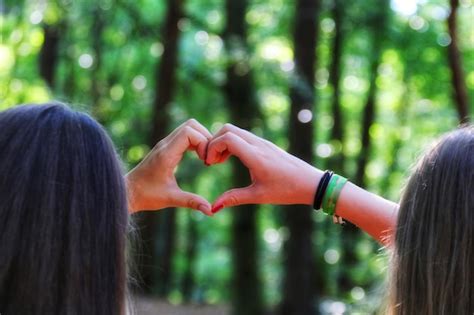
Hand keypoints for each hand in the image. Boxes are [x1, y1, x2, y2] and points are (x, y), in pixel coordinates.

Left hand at [126, 119, 212, 214]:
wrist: (128, 192)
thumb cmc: (146, 196)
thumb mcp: (170, 199)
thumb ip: (191, 202)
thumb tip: (211, 210)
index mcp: (167, 154)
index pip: (190, 132)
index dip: (203, 143)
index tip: (206, 161)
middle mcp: (165, 145)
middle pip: (191, 125)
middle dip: (205, 138)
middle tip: (209, 157)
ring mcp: (165, 144)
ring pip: (189, 127)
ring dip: (201, 139)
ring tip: (205, 158)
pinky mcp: (166, 147)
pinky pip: (185, 135)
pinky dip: (195, 142)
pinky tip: (199, 158)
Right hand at [206, 124, 322, 212]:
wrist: (311, 183)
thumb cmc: (287, 190)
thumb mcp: (258, 196)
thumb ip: (234, 198)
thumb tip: (213, 208)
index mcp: (256, 156)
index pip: (227, 138)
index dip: (212, 147)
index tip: (209, 164)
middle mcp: (259, 145)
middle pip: (228, 129)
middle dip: (214, 142)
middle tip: (211, 161)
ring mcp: (263, 142)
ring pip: (236, 131)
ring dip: (223, 142)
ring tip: (219, 162)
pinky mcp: (266, 144)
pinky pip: (244, 136)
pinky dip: (232, 143)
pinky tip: (232, 159)